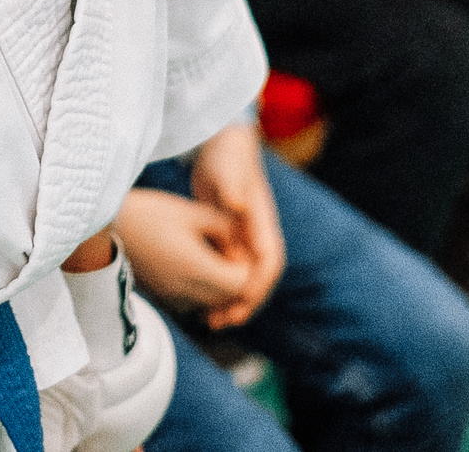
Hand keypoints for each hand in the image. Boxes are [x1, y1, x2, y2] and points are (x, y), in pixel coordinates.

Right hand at [115, 191, 253, 320]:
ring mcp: (173, 299)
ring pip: (211, 302)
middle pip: (228, 297)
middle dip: (232, 275)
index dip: (243, 264)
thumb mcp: (192, 212)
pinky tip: (188, 261)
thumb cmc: (150, 213)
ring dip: (217, 283)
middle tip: (221, 246)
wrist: (105, 228)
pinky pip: (194, 301)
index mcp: (196, 269)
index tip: (230, 242)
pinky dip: (200, 287)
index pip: (240, 283)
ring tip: (205, 251)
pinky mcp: (163, 299)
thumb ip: (226, 228)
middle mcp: (186, 291)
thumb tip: (241, 247)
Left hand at [185, 125, 283, 327]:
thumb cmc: (227, 156)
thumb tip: (238, 205)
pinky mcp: (229, 239)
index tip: (240, 303)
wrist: (223, 145)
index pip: (269, 263)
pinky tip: (200, 300)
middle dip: (244, 304)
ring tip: (210, 321)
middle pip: (258, 279)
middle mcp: (257, 235)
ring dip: (231, 301)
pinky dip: (218, 287)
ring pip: (243, 279)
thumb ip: (231, 187)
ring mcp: (244, 238)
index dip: (258, 287)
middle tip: (222, 322)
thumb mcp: (227, 170)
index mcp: (263, 223)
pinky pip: (228, 270)